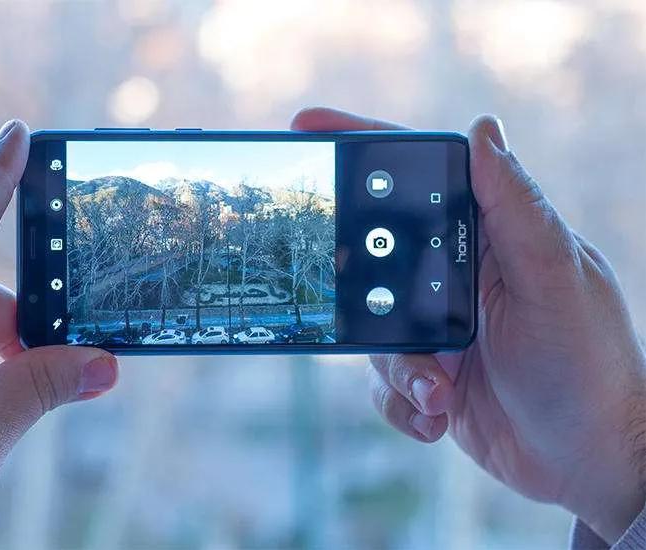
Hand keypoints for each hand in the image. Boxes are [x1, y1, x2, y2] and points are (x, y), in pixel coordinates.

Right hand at [292, 108, 645, 542]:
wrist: (588, 463)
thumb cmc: (588, 367)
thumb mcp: (553, 279)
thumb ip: (515, 208)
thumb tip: (483, 129)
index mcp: (490, 238)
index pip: (421, 178)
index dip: (365, 146)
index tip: (309, 128)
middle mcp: (459, 277)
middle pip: (377, 256)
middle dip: (359, 284)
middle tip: (340, 294)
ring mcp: (439, 327)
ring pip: (372, 328)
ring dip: (397, 365)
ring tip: (439, 390)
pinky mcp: (429, 374)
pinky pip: (382, 380)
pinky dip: (402, 401)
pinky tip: (438, 415)